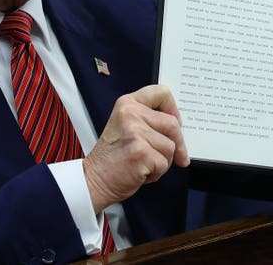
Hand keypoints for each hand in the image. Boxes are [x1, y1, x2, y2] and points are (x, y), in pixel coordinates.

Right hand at [83, 85, 189, 213]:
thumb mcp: (126, 126)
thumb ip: (148, 119)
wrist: (94, 180)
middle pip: (172, 124)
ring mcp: (135, 133)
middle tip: (178, 155)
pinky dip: (157, 172)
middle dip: (178, 143)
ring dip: (163, 160)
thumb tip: (178, 124)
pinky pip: (164, 163)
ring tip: (144, 163)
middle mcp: (130, 114)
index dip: (173, 108)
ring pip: (171, 146)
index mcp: (127, 104)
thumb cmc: (112, 157)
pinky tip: (141, 172)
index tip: (176, 121)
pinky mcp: (141, 152)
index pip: (161, 92)